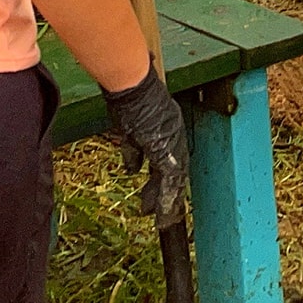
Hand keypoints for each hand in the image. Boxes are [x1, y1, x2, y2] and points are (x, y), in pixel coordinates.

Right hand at [102, 64, 189, 225]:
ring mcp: (173, 141)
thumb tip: (132, 169)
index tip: (159, 193)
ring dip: (165, 200)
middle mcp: (175, 135)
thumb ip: (133, 149)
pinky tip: (160, 210)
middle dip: (166, 194)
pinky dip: (165, 197)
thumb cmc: (128, 94)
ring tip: (161, 219)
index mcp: (168, 127)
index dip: (165, 179)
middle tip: (161, 213)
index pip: (170, 158)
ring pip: (174, 178)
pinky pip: (170, 179)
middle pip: (174, 171)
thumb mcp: (128, 126)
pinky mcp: (168, 149)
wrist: (132, 84)